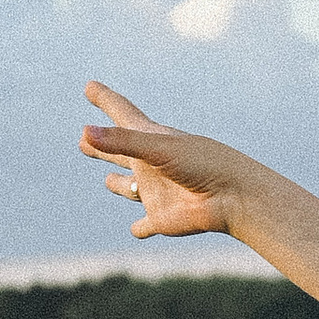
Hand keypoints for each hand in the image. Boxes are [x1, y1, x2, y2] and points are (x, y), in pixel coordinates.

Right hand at [77, 79, 247, 236]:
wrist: (234, 198)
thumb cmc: (203, 164)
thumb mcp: (160, 147)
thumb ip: (122, 141)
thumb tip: (86, 134)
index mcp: (150, 138)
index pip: (121, 113)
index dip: (105, 100)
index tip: (90, 87)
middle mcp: (150, 163)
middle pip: (118, 152)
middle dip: (102, 145)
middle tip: (84, 139)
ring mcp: (155, 191)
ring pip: (130, 188)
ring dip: (119, 185)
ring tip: (110, 182)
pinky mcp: (162, 218)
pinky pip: (146, 225)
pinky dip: (141, 229)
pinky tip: (138, 231)